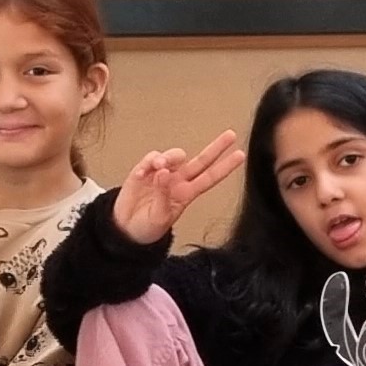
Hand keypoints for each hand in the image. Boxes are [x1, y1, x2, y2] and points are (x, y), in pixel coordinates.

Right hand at [110, 130, 244, 244]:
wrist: (125, 229)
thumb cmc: (147, 226)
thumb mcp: (159, 217)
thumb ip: (162, 194)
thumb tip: (163, 172)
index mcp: (186, 194)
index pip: (209, 178)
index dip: (224, 167)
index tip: (240, 155)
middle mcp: (177, 181)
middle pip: (200, 161)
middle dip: (215, 148)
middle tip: (230, 135)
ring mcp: (161, 175)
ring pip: (173, 156)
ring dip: (168, 157)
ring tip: (159, 166)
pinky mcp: (143, 172)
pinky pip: (149, 160)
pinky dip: (147, 163)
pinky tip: (142, 173)